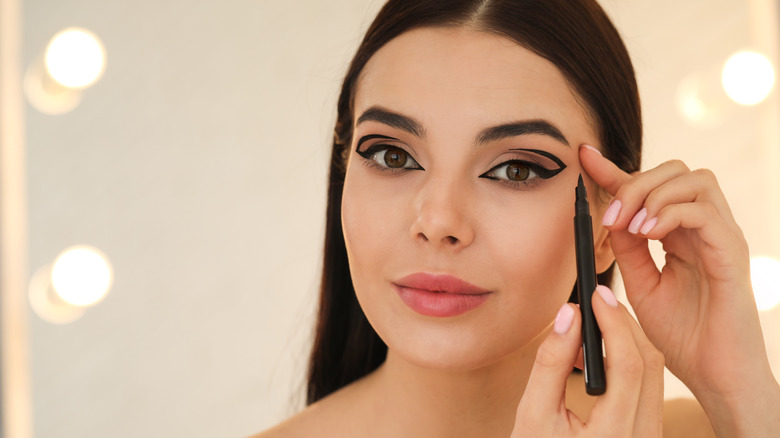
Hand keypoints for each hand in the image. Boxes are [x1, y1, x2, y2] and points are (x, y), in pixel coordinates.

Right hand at [513, 286, 663, 436]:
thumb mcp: (532, 413)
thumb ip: (551, 363)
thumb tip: (569, 315)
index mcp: (615, 436)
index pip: (628, 365)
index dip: (614, 322)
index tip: (596, 294)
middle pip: (650, 365)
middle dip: (625, 324)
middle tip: (598, 299)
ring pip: (654, 376)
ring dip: (628, 341)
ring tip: (596, 322)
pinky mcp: (646, 435)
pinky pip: (649, 390)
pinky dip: (629, 363)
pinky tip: (601, 353)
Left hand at [579, 145, 779, 434]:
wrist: (714, 377)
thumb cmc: (683, 336)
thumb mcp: (642, 285)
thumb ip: (628, 249)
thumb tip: (609, 216)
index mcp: (681, 234)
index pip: (649, 186)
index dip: (614, 168)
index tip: (583, 156)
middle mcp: (704, 228)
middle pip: (675, 170)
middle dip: (634, 182)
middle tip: (610, 217)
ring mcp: (721, 238)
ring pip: (695, 179)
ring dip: (653, 194)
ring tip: (630, 226)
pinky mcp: (732, 254)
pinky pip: (704, 211)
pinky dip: (670, 214)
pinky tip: (647, 235)